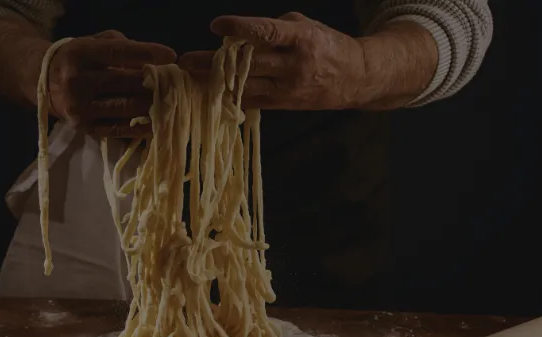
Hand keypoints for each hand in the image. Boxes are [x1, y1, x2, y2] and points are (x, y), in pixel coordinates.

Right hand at [40, 31, 175, 137]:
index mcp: (79, 54)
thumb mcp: (93, 43)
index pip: (118, 52)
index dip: (146, 53)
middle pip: (124, 82)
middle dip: (153, 82)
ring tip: (169, 102)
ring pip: (124, 108)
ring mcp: (79, 107)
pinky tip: (154, 123)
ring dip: (150, 105)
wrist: (43, 82)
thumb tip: (152, 61)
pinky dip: (138, 127)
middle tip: (174, 82)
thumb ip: (120, 47)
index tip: (170, 55)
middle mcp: (77, 81)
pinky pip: (117, 129)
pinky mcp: (84, 127)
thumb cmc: (76, 59)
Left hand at [178, 13, 367, 110]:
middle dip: (214, 62)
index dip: (240, 28)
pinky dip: (229, 96)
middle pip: (249, 64)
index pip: (267, 32)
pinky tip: (209, 92)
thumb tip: (239, 36)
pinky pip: (252, 101)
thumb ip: (275, 30)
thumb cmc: (326, 45)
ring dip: (215, 83)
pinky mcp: (284, 105)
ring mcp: (289, 89)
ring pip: (246, 87)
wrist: (356, 78)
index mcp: (303, 39)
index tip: (216, 25)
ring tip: (190, 78)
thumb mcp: (305, 27)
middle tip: (185, 60)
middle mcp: (295, 66)